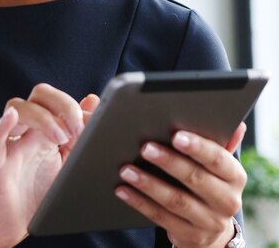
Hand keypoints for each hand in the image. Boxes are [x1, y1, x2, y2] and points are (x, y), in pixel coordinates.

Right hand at [0, 85, 99, 247]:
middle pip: (40, 94)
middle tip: (78, 128)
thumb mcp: (68, 162)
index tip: (95, 122)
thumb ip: (79, 133)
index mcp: (47, 127)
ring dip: (42, 117)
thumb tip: (92, 99)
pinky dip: (0, 126)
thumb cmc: (40, 193)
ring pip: (17, 108)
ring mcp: (12, 144)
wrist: (15, 228)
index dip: (77, 106)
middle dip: (62, 104)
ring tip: (61, 138)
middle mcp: (29, 129)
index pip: (59, 99)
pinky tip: (11, 118)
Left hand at [115, 122, 246, 247]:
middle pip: (195, 179)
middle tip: (145, 147)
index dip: (198, 147)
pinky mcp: (190, 236)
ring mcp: (209, 222)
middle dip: (168, 162)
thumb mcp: (217, 163)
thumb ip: (221, 141)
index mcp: (235, 176)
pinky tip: (123, 190)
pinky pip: (161, 218)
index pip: (218, 159)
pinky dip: (139, 202)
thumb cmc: (209, 179)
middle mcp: (227, 201)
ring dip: (148, 184)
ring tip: (126, 169)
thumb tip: (237, 124)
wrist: (213, 227)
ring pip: (176, 201)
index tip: (176, 136)